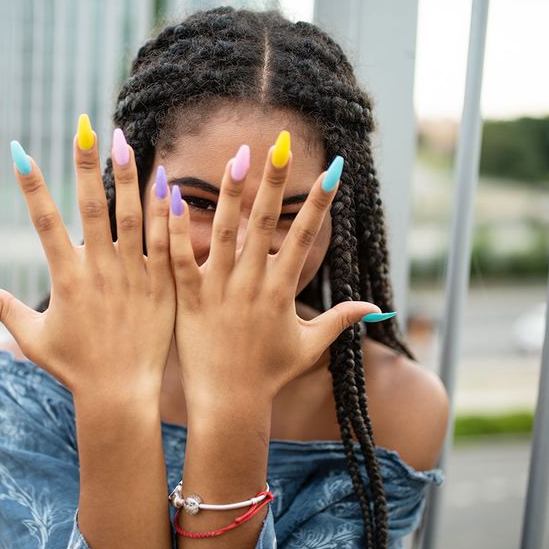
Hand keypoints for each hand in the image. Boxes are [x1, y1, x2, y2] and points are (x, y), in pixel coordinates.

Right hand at [0, 116, 175, 398]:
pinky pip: (164, 243)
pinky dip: (165, 213)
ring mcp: (133, 276)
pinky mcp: (161, 286)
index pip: (44, 223)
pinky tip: (166, 182)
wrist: (121, 395)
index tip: (19, 152)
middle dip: (85, 166)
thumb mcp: (33, 338)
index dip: (31, 186)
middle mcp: (99, 271)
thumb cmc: (74, 368)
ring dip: (127, 178)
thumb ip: (3, 308)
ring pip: (131, 217)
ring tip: (124, 141)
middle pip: (91, 208)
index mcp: (66, 279)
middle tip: (85, 129)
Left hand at [166, 132, 383, 405]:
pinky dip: (176, 230)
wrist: (229, 404)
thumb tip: (376, 309)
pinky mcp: (189, 298)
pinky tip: (171, 197)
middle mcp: (253, 284)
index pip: (305, 237)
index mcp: (282, 290)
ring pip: (225, 233)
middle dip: (274, 181)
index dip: (319, 202)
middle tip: (280, 144)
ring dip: (231, 193)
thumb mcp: (309, 346)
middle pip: (265, 223)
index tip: (332, 169)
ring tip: (236, 156)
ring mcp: (220, 290)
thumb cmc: (269, 376)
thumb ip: (340, 320)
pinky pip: (182, 259)